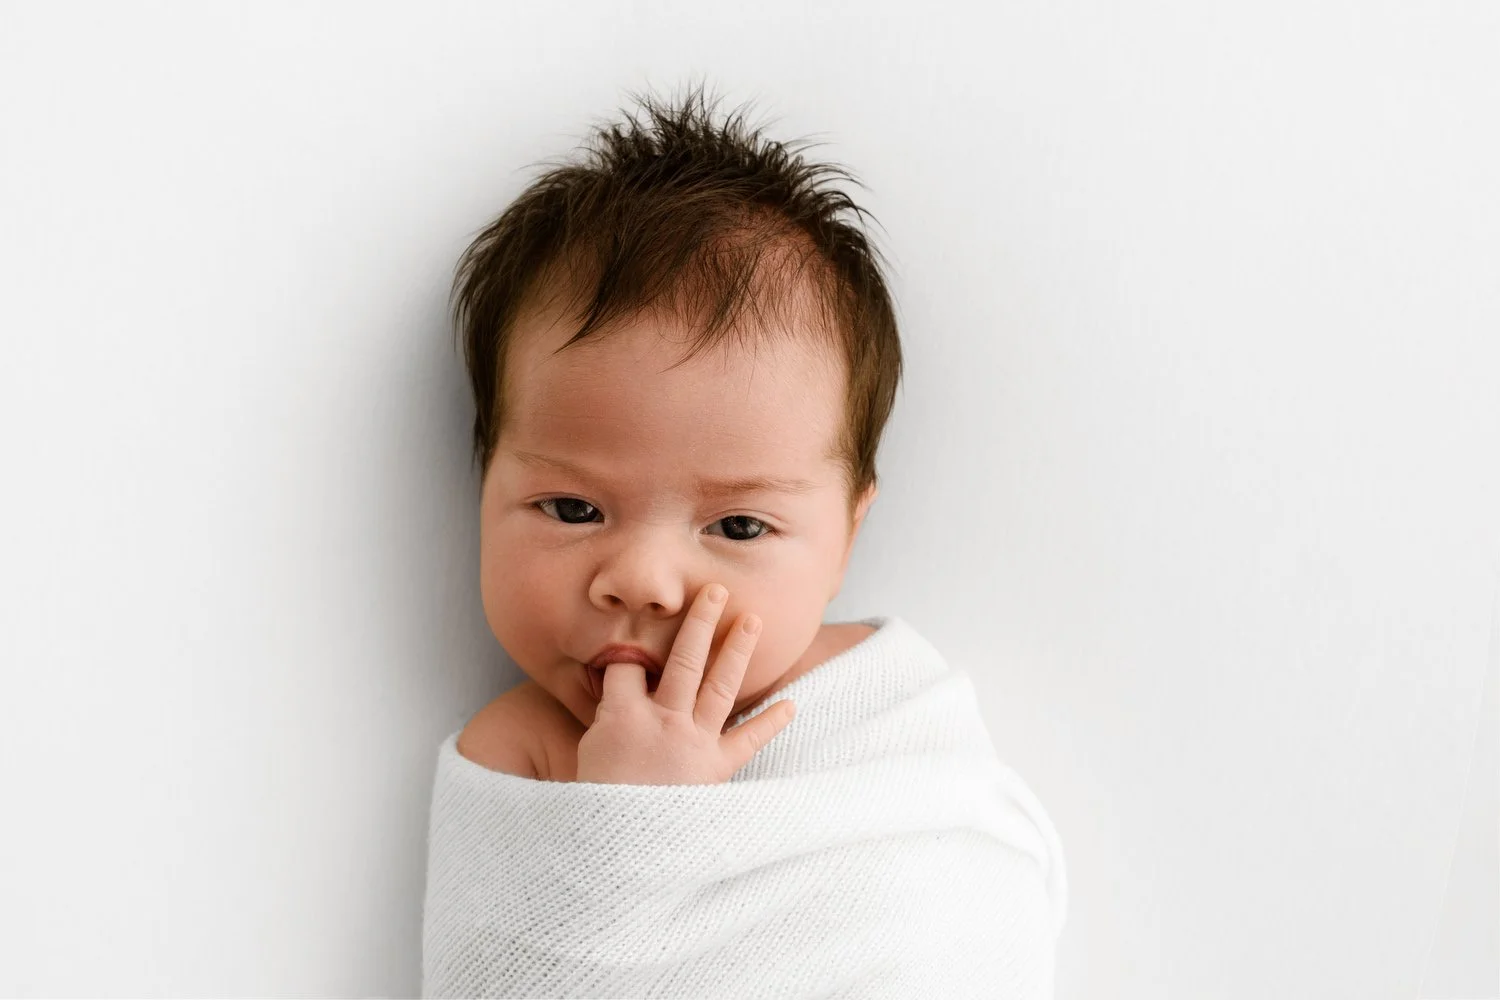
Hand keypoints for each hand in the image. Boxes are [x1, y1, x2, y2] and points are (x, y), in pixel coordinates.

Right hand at [574, 583, 795, 784]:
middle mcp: (663, 719)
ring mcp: (693, 741)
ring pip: (719, 685)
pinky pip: (749, 740)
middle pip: (683, 658)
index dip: (630, 654)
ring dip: (738, 650)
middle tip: (717, 591)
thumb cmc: (598, 801)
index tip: (635, 648)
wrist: (622, 848)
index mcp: (623, 714)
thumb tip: (620, 689)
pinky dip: (771, 722)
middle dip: (701, 622)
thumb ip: (608, 715)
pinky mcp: (717, 768)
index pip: (630, 665)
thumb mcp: (588, 751)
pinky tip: (792, 704)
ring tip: (753, 621)